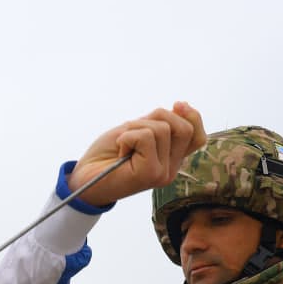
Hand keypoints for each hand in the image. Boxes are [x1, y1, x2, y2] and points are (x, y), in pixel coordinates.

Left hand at [68, 102, 205, 205]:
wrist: (84, 178)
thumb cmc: (107, 155)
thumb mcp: (137, 130)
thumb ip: (160, 122)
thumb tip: (181, 105)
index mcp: (171, 160)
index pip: (198, 136)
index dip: (192, 116)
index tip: (176, 104)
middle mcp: (171, 169)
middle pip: (183, 128)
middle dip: (156, 117)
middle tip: (132, 131)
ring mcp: (163, 173)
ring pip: (162, 129)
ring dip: (135, 127)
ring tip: (122, 144)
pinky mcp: (151, 174)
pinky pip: (146, 136)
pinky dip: (127, 136)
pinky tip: (119, 151)